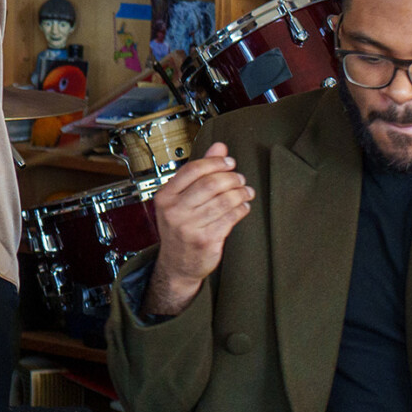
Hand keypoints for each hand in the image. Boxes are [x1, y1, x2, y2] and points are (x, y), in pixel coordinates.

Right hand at [140, 141, 254, 316]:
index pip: (192, 170)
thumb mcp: (182, 197)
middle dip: (231, 178)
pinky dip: (241, 209)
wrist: (178, 264)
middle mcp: (174, 211)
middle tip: (240, 178)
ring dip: (240, 193)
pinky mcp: (206, 240)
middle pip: (210, 184)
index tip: (229, 162)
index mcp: (165, 196)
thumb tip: (219, 147)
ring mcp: (189, 227)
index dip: (215, 163)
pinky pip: (230, 218)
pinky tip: (244, 206)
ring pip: (223, 201)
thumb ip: (200, 171)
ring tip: (246, 191)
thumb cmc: (181, 227)